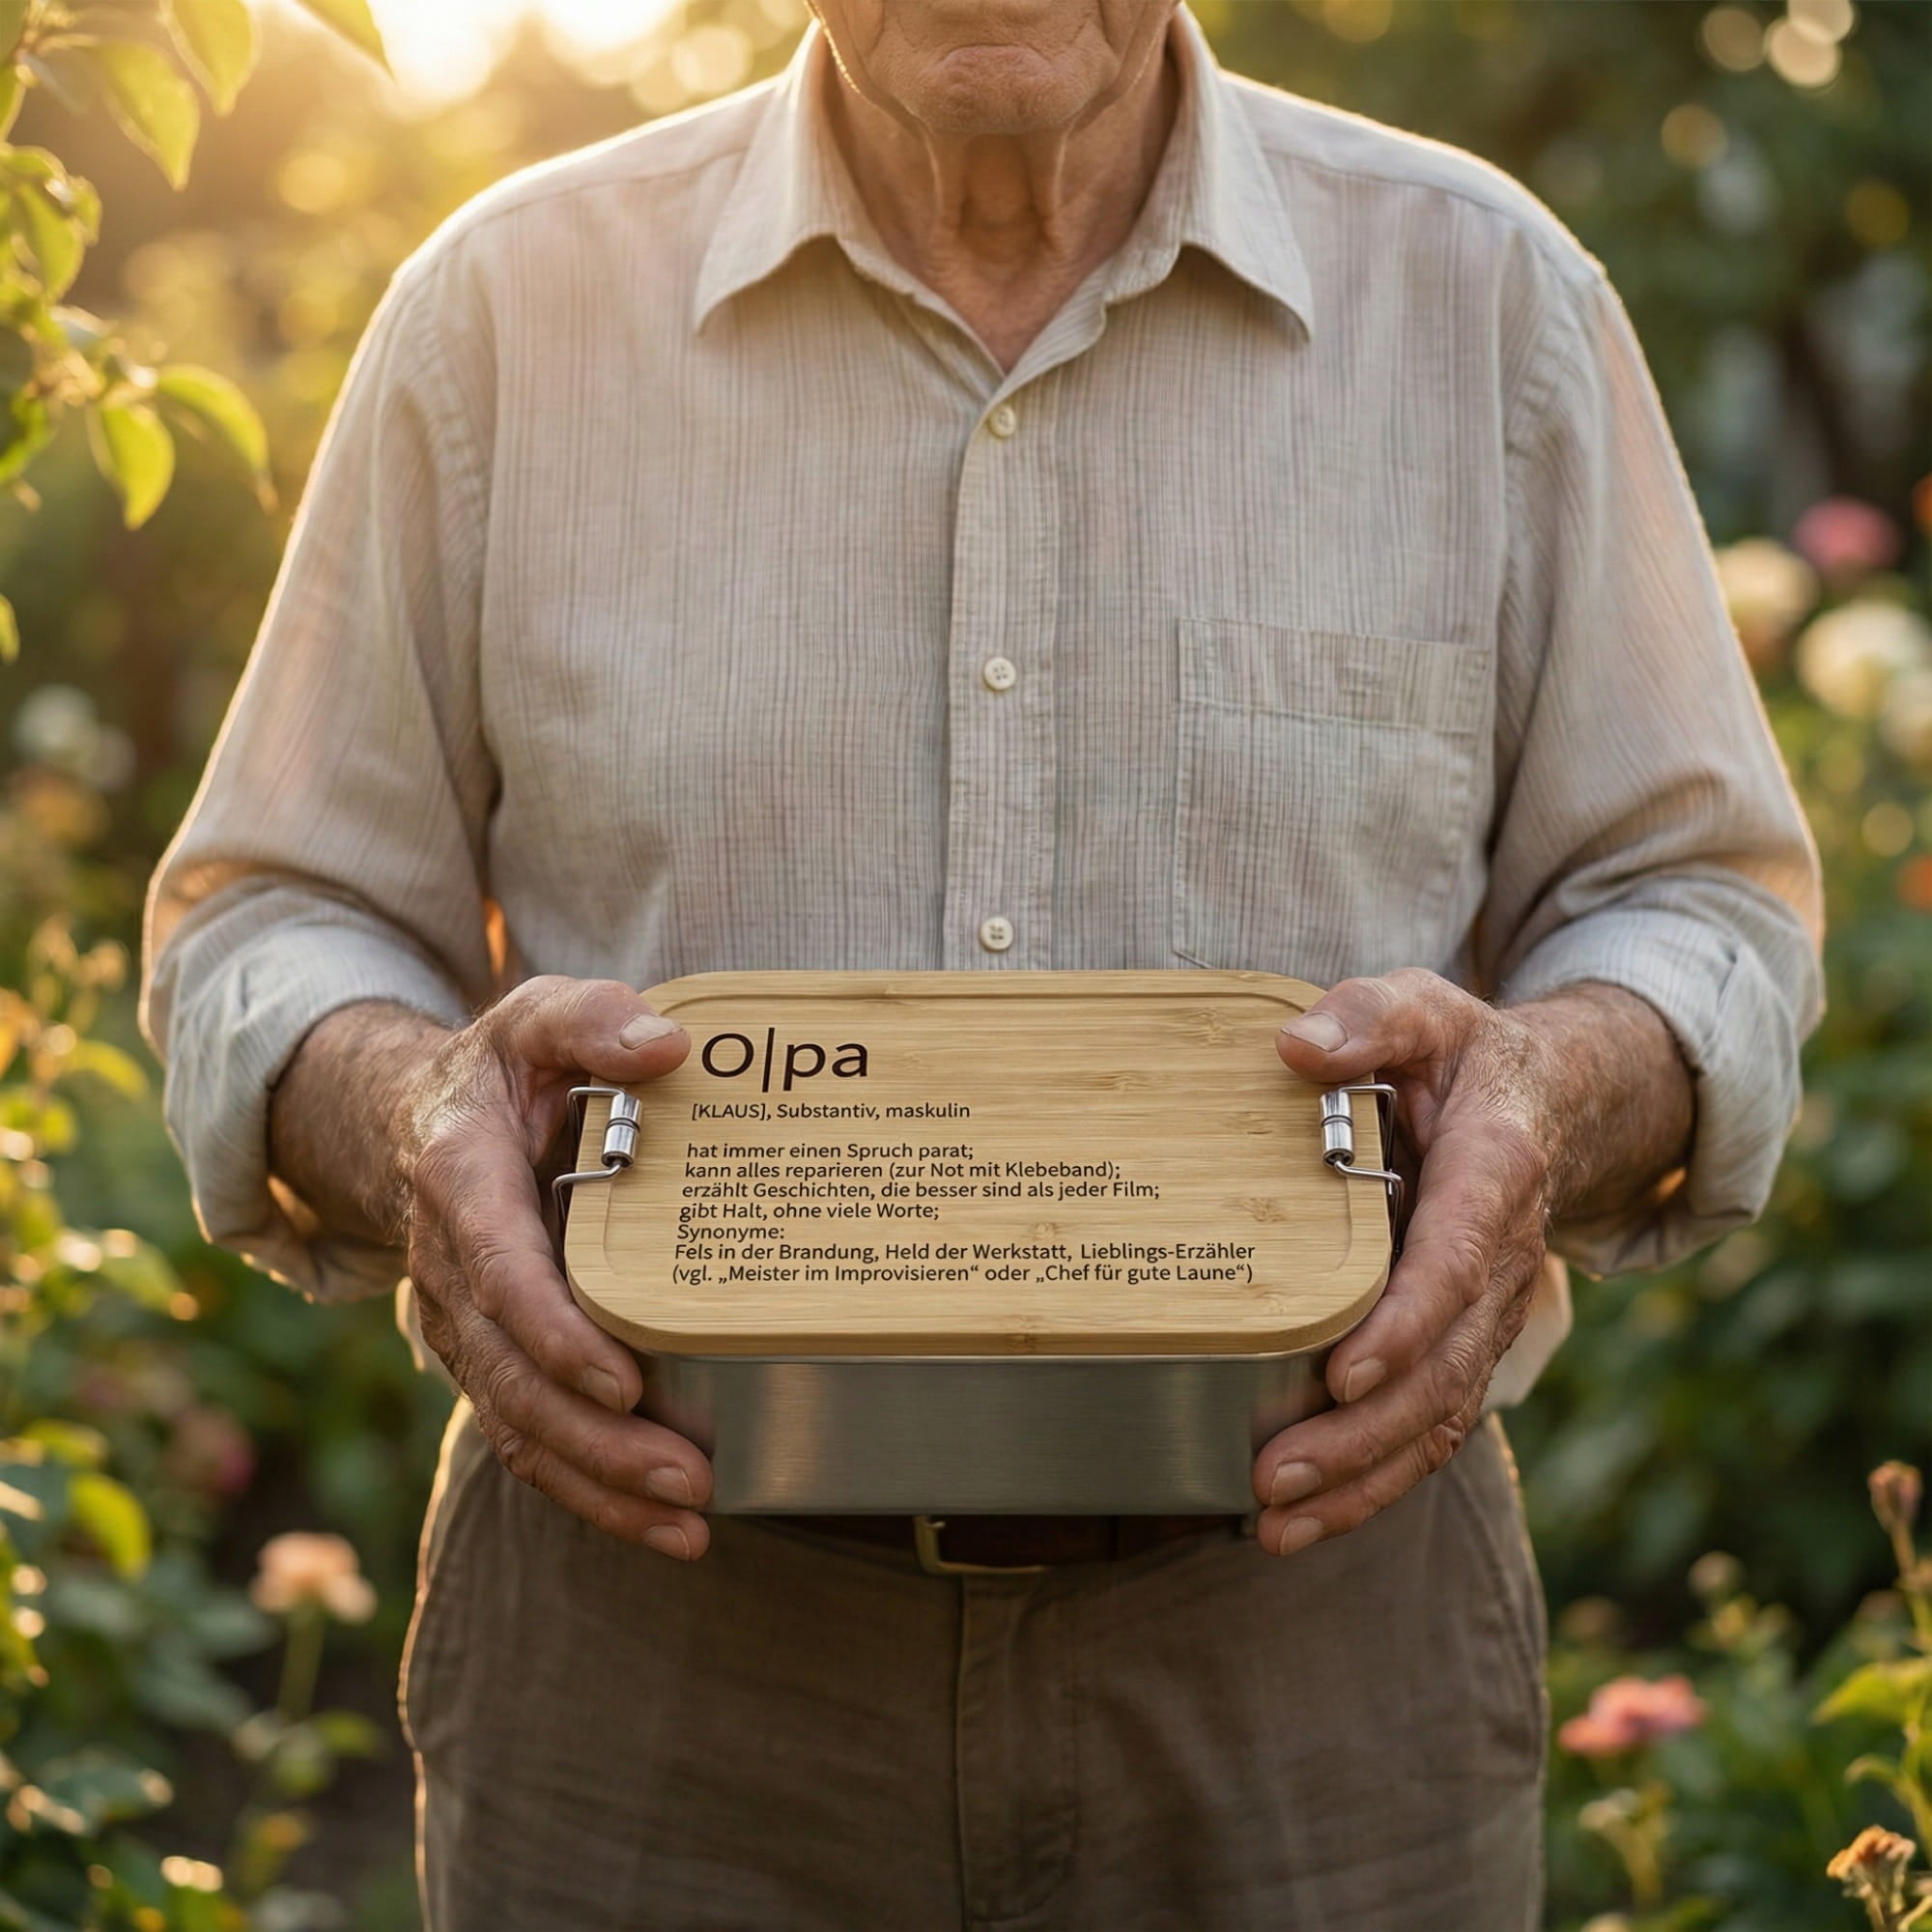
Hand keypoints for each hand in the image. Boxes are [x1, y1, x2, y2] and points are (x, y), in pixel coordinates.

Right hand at [395, 978, 714, 1558]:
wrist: (417, 1121)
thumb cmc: (502, 1070)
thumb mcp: (537, 1017)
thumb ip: (592, 1020)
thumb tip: (665, 1045)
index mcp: (460, 1179)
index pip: (498, 1268)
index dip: (553, 1332)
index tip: (621, 1380)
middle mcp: (449, 1267)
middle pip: (509, 1374)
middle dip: (593, 1439)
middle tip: (685, 1477)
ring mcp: (463, 1324)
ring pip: (515, 1423)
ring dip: (597, 1484)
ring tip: (686, 1523)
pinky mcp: (489, 1358)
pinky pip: (526, 1436)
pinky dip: (586, 1490)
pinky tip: (662, 1524)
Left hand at [1252, 968, 1560, 1555]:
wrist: (1548, 1102)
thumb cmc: (1462, 1055)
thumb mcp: (1423, 1009)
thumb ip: (1370, 1016)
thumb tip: (1296, 1048)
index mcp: (1496, 1172)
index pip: (1458, 1257)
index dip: (1408, 1322)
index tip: (1346, 1372)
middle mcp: (1504, 1258)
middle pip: (1445, 1366)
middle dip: (1364, 1433)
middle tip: (1277, 1476)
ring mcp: (1491, 1312)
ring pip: (1442, 1415)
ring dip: (1363, 1479)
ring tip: (1278, 1523)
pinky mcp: (1466, 1344)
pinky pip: (1433, 1425)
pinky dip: (1376, 1481)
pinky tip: (1307, 1519)